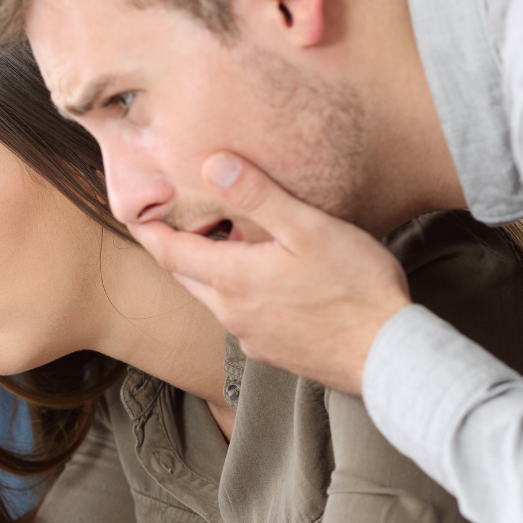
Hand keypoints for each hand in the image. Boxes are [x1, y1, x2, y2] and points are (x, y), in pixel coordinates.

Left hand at [127, 153, 410, 394]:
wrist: (389, 357)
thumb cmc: (356, 289)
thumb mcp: (309, 229)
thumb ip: (258, 196)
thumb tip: (211, 164)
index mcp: (231, 279)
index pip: (167, 251)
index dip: (146, 228)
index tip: (133, 209)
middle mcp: (229, 311)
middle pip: (185, 274)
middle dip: (173, 246)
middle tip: (168, 218)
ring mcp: (248, 335)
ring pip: (212, 295)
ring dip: (207, 269)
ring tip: (217, 240)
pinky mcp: (270, 350)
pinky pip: (239, 315)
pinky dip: (236, 291)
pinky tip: (261, 278)